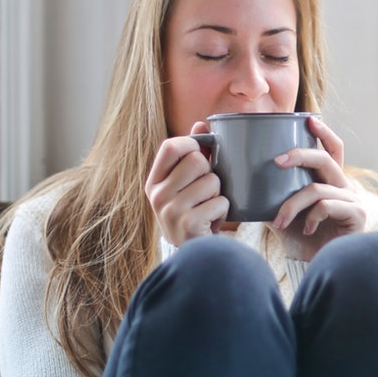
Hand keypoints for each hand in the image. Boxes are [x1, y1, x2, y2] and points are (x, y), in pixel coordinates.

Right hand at [144, 121, 228, 245]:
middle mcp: (157, 195)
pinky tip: (212, 220)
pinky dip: (223, 210)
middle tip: (207, 189)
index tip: (200, 154)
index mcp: (154, 181)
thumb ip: (192, 154)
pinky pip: (220, 202)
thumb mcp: (184, 184)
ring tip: (209, 206)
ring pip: (212, 181)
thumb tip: (201, 123)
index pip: (171, 146)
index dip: (191, 144)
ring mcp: (171, 211)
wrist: (191, 253)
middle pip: (197, 161)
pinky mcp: (188, 224)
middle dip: (211, 173)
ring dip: (219, 193)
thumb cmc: (191, 212)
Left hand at [269, 116, 366, 260]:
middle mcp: (345, 187)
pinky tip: (306, 229)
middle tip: (276, 161)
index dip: (324, 133)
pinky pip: (326, 205)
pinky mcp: (356, 215)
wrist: (318, 268)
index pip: (333, 150)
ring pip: (317, 188)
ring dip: (292, 204)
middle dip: (299, 155)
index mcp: (330, 181)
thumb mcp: (282, 213)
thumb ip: (270, 196)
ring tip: (279, 221)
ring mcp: (353, 201)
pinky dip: (310, 216)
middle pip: (325, 159)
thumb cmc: (302, 240)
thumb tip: (239, 181)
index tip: (309, 120)